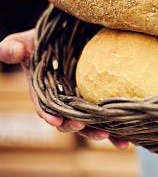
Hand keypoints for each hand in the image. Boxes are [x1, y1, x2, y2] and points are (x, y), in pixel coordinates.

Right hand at [0, 29, 127, 148]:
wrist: (76, 35)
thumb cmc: (50, 39)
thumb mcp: (31, 40)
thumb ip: (16, 46)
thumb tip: (6, 50)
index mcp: (45, 92)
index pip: (45, 106)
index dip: (49, 114)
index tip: (56, 119)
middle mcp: (66, 102)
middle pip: (70, 120)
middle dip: (78, 127)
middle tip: (88, 129)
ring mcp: (85, 104)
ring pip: (92, 124)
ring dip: (100, 133)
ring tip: (111, 138)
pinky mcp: (104, 102)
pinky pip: (110, 119)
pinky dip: (118, 132)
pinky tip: (127, 142)